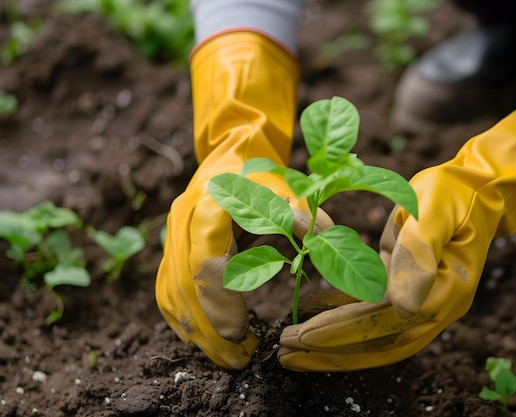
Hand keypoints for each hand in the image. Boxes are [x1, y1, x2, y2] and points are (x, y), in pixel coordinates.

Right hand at [155, 31, 311, 369]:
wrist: (231, 154)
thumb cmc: (261, 173)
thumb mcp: (285, 186)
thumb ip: (303, 213)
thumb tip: (326, 241)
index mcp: (208, 209)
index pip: (206, 266)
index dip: (222, 304)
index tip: (244, 334)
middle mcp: (182, 224)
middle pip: (184, 288)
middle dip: (208, 331)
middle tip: (236, 360)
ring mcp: (172, 236)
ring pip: (170, 293)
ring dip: (194, 331)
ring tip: (223, 357)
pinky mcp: (172, 247)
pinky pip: (167, 289)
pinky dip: (183, 318)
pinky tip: (202, 338)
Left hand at [279, 87, 515, 370]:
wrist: (477, 188)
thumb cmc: (454, 193)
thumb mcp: (435, 211)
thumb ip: (420, 253)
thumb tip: (403, 304)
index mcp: (444, 292)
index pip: (385, 322)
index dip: (342, 331)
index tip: (303, 335)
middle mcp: (435, 307)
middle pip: (378, 341)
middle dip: (330, 350)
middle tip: (285, 354)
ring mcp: (424, 302)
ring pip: (374, 335)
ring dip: (333, 344)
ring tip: (292, 348)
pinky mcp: (410, 291)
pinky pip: (374, 313)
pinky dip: (342, 316)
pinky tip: (313, 311)